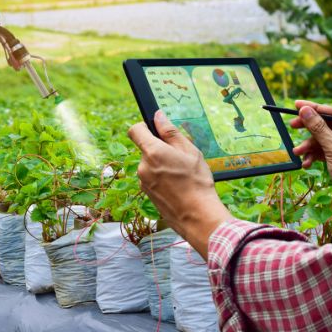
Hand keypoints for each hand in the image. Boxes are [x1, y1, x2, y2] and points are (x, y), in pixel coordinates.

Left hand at [128, 110, 230, 258]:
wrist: (197, 215)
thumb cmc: (197, 182)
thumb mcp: (189, 151)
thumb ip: (171, 132)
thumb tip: (158, 116)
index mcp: (153, 152)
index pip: (135, 130)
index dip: (143, 126)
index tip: (154, 129)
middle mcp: (143, 166)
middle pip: (145, 149)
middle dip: (160, 149)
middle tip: (180, 158)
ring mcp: (143, 181)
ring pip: (150, 164)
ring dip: (161, 165)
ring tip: (181, 174)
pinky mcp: (146, 193)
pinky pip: (151, 178)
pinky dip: (161, 178)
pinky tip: (177, 185)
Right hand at [291, 100, 331, 214]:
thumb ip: (318, 128)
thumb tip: (305, 111)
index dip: (314, 108)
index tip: (296, 105)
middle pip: (325, 125)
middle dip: (308, 129)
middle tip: (292, 126)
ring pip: (321, 140)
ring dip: (308, 146)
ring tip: (297, 153)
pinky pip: (322, 151)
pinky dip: (313, 156)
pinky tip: (306, 163)